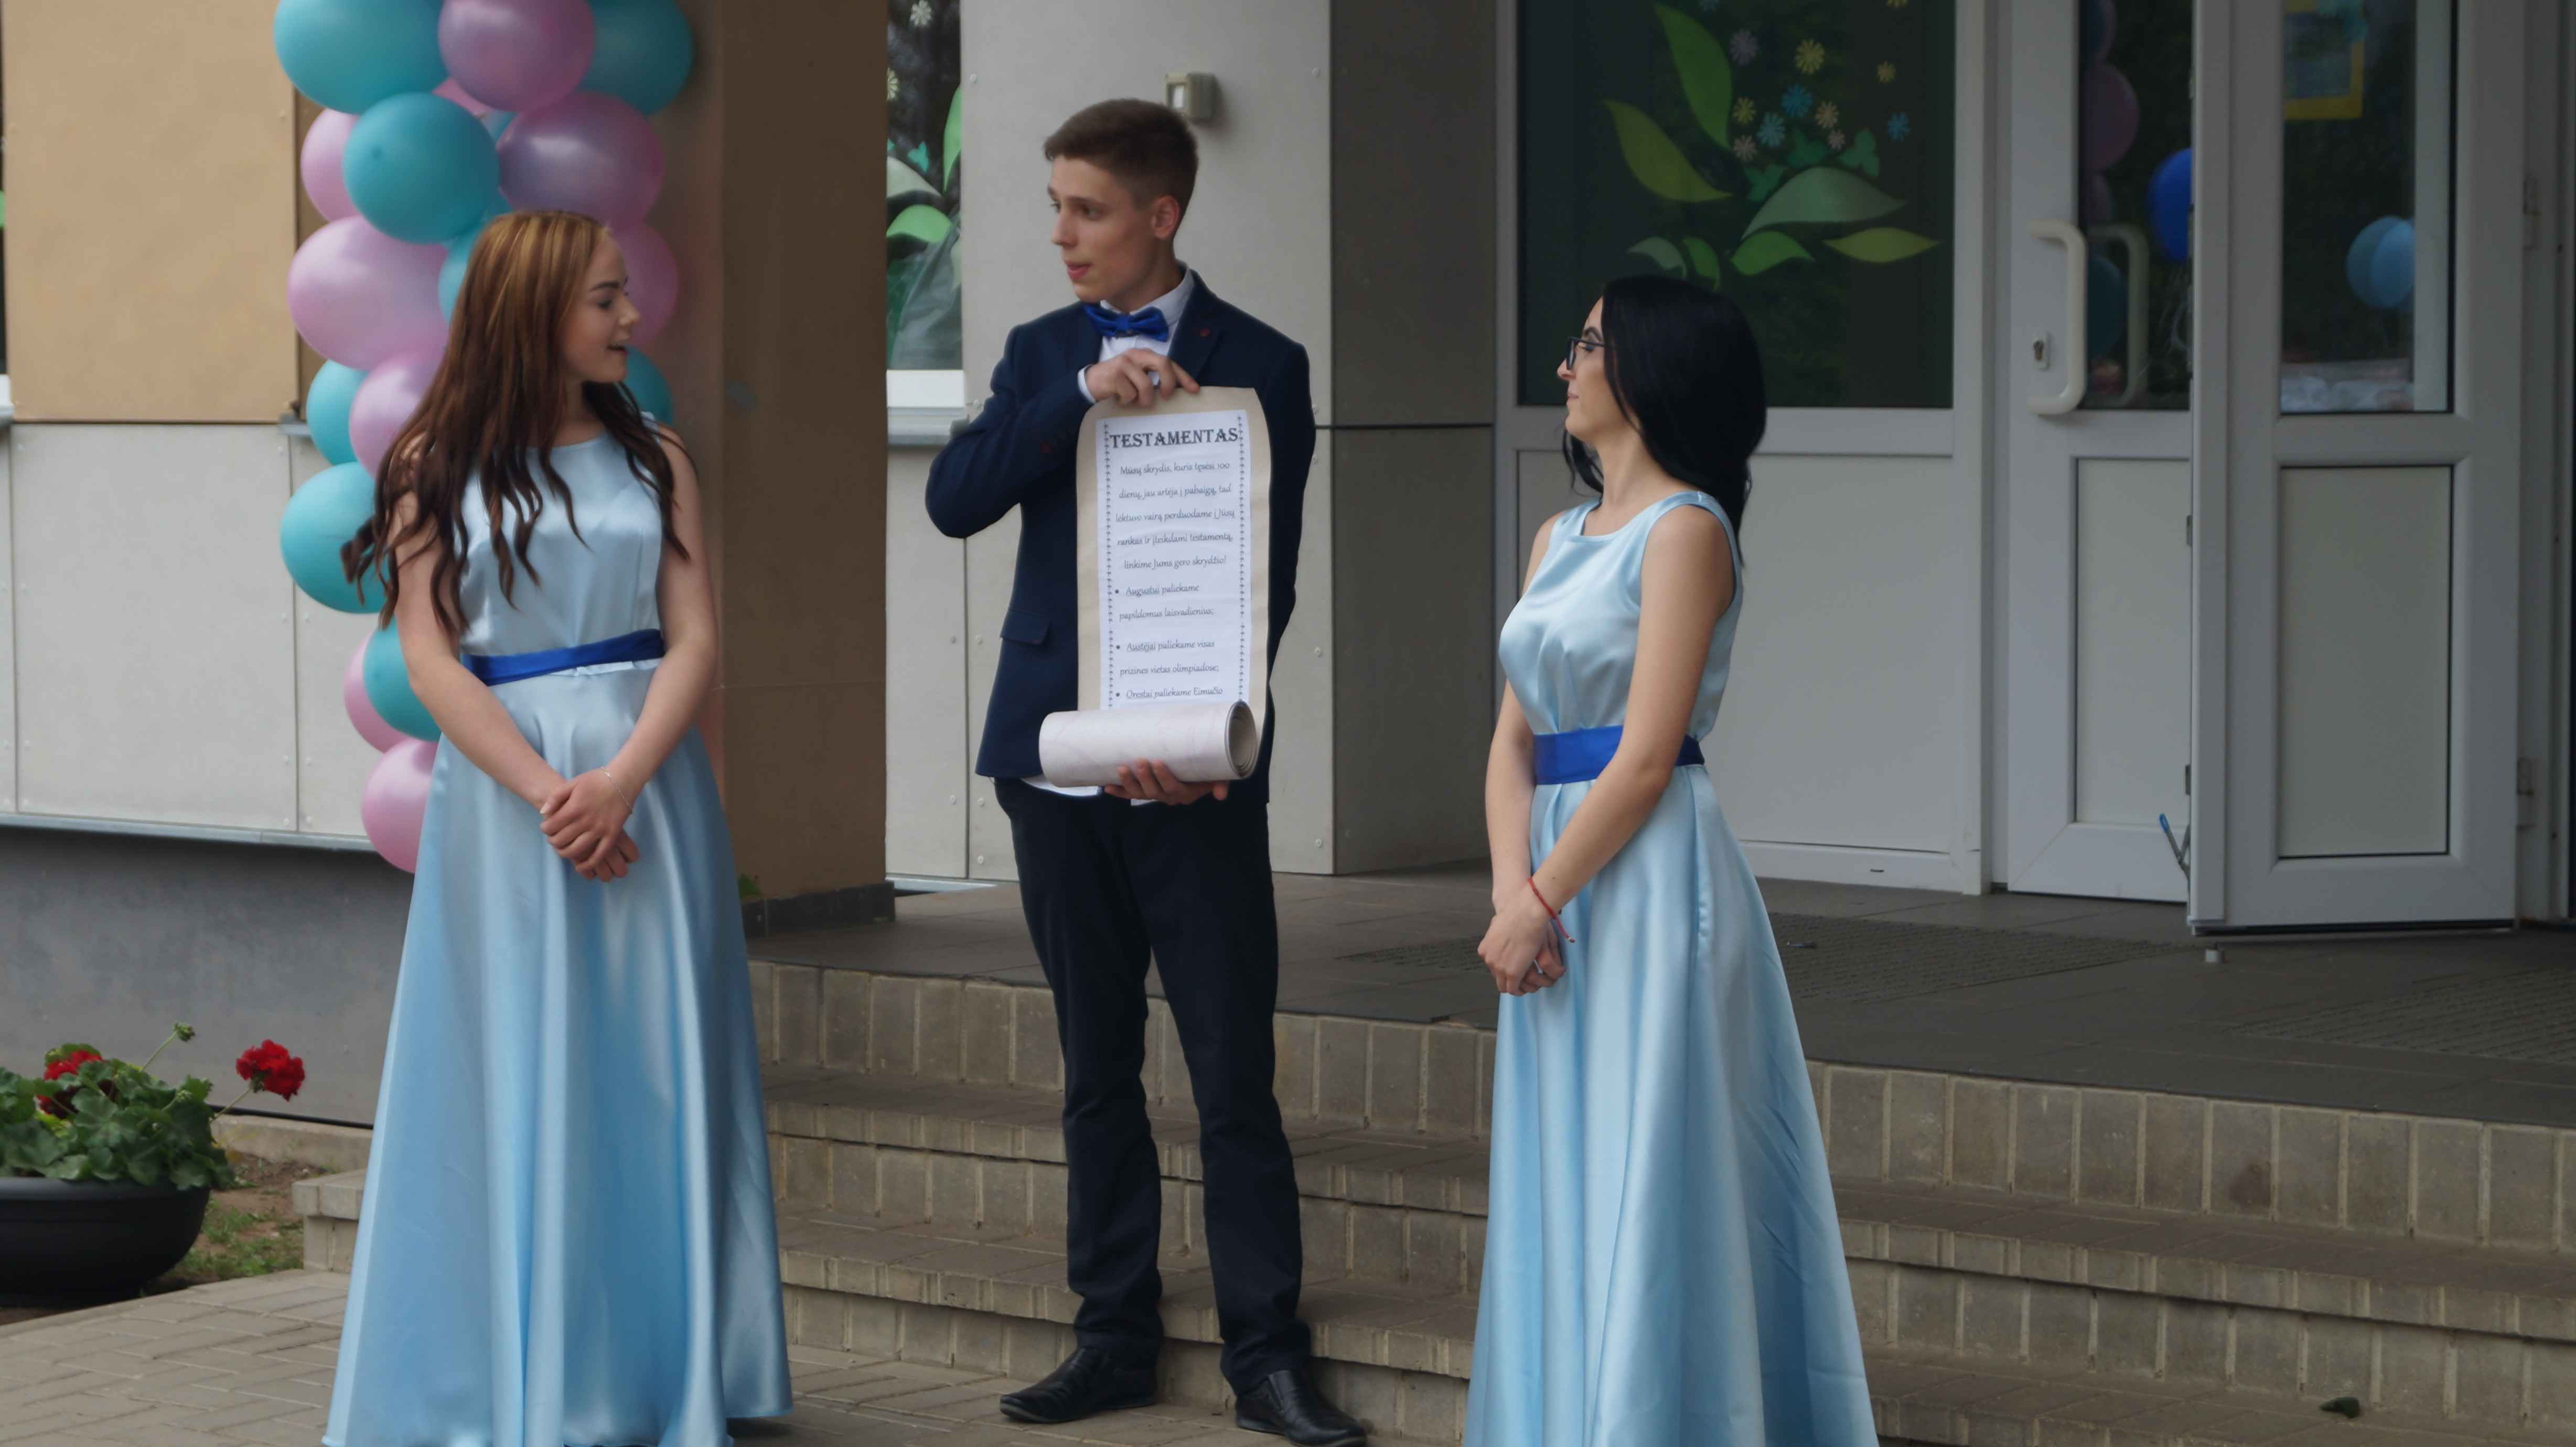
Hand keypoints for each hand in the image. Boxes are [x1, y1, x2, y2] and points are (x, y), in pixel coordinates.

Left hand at [540, 769, 636, 875]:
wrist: (623, 780)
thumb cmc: (596, 780)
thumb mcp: (572, 783)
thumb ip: (555, 797)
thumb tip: (543, 813)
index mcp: (574, 808)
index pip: (551, 827)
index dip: (545, 829)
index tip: (546, 827)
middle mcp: (586, 821)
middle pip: (561, 840)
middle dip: (553, 841)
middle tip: (553, 838)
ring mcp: (600, 829)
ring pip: (576, 850)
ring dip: (565, 853)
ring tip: (563, 849)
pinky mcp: (612, 835)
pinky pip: (599, 855)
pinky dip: (588, 864)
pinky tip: (580, 866)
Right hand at [1084, 351, 1198, 407]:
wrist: (1089, 383)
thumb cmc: (1118, 383)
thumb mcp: (1138, 379)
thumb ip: (1153, 381)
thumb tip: (1174, 395)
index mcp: (1145, 355)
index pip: (1169, 363)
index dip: (1183, 377)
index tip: (1194, 390)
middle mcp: (1136, 355)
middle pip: (1162, 363)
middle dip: (1168, 382)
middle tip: (1165, 397)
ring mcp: (1124, 363)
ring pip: (1146, 384)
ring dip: (1143, 399)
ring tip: (1134, 402)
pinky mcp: (1114, 374)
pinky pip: (1130, 394)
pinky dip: (1126, 401)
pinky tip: (1119, 400)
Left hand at [1103, 758, 1227, 805]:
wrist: (1199, 771)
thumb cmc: (1207, 771)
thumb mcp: (1218, 776)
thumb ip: (1221, 783)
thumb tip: (1221, 795)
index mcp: (1185, 793)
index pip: (1173, 788)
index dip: (1164, 777)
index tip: (1158, 762)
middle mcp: (1169, 796)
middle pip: (1154, 792)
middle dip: (1144, 777)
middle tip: (1140, 761)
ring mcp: (1155, 794)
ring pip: (1140, 793)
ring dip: (1128, 783)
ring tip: (1121, 769)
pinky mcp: (1145, 791)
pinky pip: (1130, 795)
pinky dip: (1118, 792)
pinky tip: (1106, 787)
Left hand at [1478, 884, 1565, 995]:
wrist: (1524, 915)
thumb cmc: (1516, 914)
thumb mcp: (1497, 924)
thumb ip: (1496, 932)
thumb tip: (1495, 926)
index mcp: (1485, 950)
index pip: (1492, 966)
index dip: (1503, 968)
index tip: (1513, 966)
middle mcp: (1489, 960)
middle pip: (1497, 977)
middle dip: (1508, 979)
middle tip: (1521, 977)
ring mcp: (1499, 968)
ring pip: (1503, 986)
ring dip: (1514, 987)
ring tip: (1524, 985)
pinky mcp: (1512, 973)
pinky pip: (1513, 990)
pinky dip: (1519, 991)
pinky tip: (1527, 988)